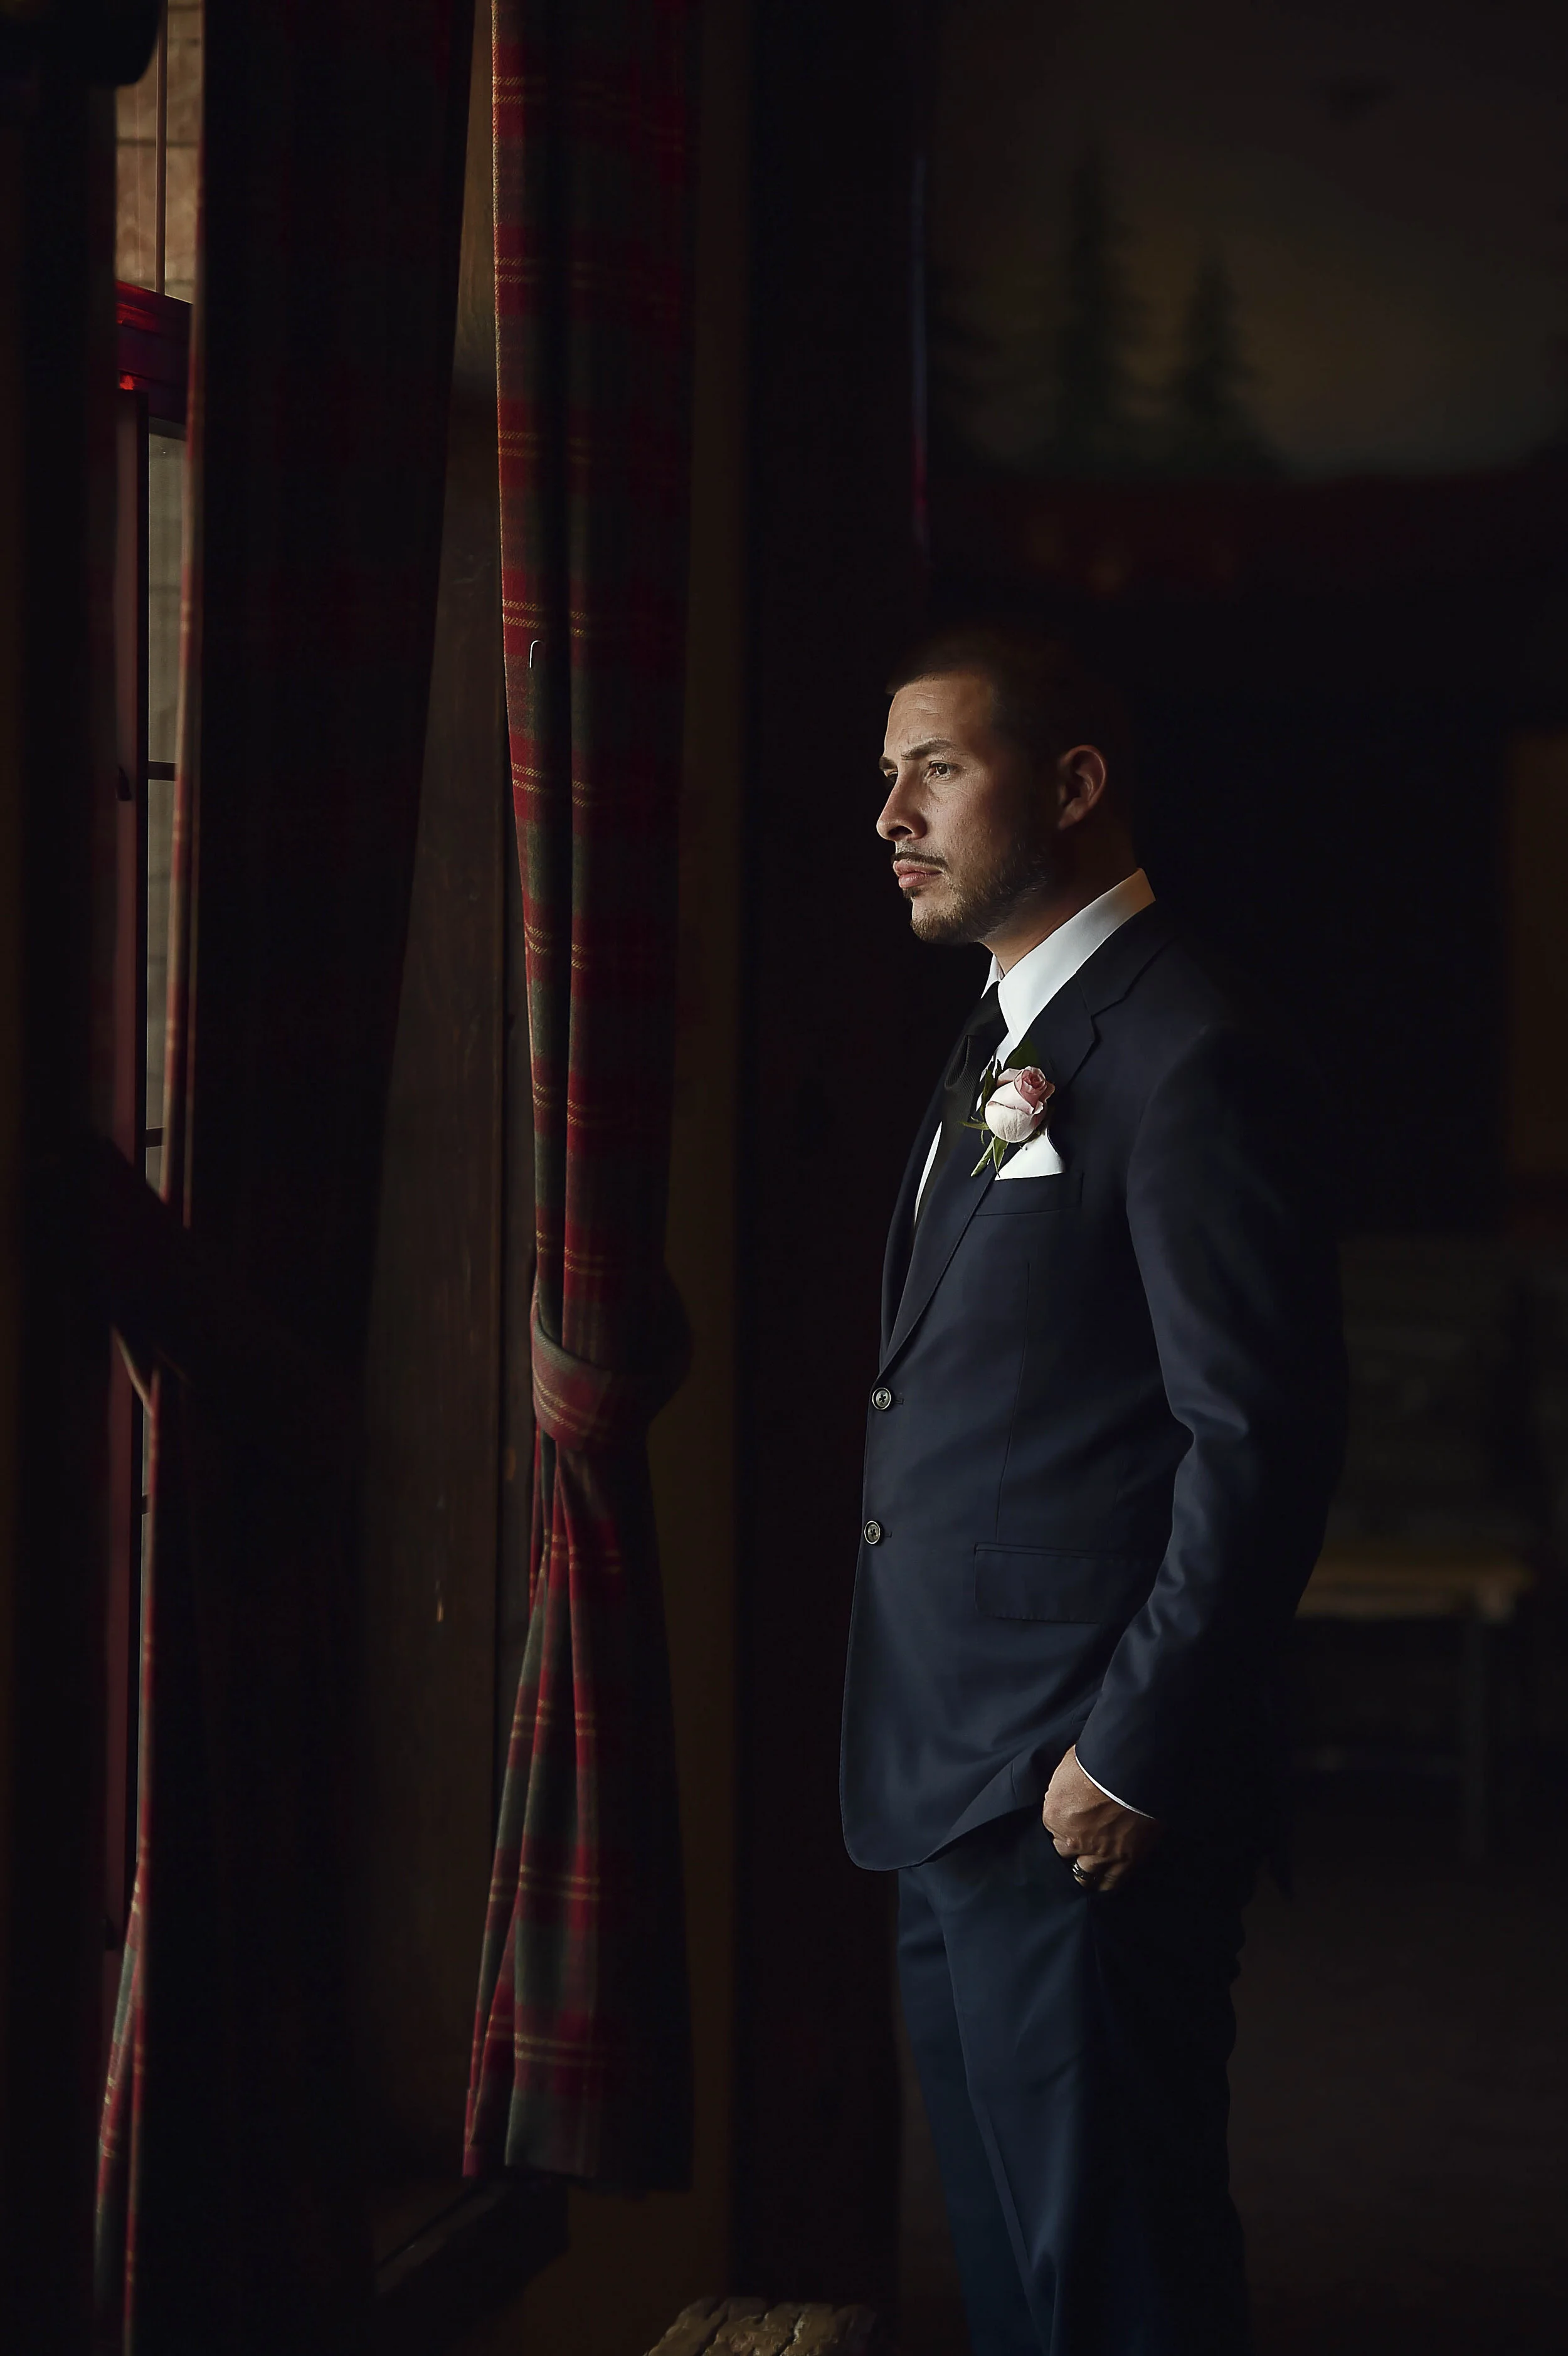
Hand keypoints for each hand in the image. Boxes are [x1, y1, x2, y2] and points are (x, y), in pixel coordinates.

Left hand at [1042, 1746, 1162, 1893]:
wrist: (1136, 1769)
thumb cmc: (1101, 1759)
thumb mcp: (1070, 1767)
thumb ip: (1065, 1788)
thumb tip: (1068, 1792)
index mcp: (1054, 1815)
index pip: (1051, 1827)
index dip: (1062, 1822)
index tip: (1071, 1817)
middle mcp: (1073, 1840)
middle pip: (1064, 1853)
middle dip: (1070, 1848)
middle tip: (1078, 1843)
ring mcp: (1100, 1854)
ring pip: (1085, 1876)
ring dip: (1085, 1873)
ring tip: (1088, 1872)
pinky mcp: (1126, 1861)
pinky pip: (1112, 1883)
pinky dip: (1108, 1883)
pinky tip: (1106, 1884)